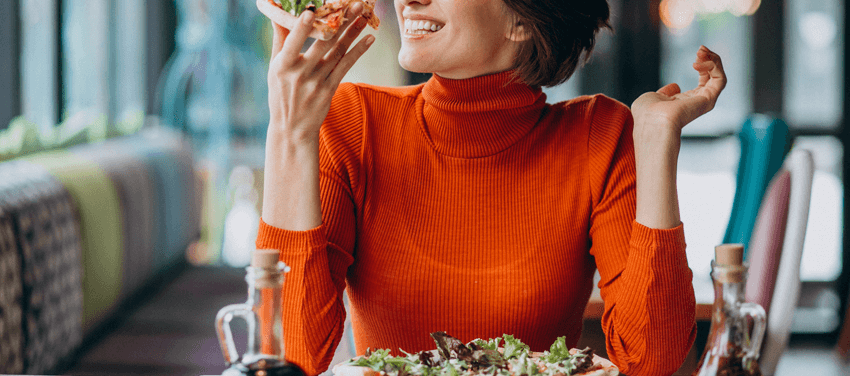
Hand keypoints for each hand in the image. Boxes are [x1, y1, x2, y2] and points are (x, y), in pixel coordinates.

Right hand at [265, 1, 374, 142]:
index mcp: (282, 66)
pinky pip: (347, 66)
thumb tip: (276, 12)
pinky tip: (369, 39)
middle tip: (353, 4)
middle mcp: (300, 73)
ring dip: (353, 33)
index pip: (293, 43)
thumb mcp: (274, 68)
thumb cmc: (281, 93)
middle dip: (339, 22)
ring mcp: (317, 82)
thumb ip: (280, 40)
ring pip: (338, 52)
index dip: (302, 28)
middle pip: (323, 43)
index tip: (311, 11)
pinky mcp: (330, 89)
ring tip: (364, 16)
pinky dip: (359, 51)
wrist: (292, 128)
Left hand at [630, 46, 724, 228]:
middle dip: (711, 59)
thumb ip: (663, 92)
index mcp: (685, 102)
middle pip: (714, 77)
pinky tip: (699, 61)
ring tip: (701, 50)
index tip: (696, 54)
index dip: (702, 65)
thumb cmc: (647, 113)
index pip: (703, 81)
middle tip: (701, 48)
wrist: (652, 122)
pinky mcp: (709, 100)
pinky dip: (714, 65)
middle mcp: (697, 102)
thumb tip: (674, 86)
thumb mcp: (652, 97)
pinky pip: (720, 79)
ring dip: (714, 59)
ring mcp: (704, 102)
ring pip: (720, 76)